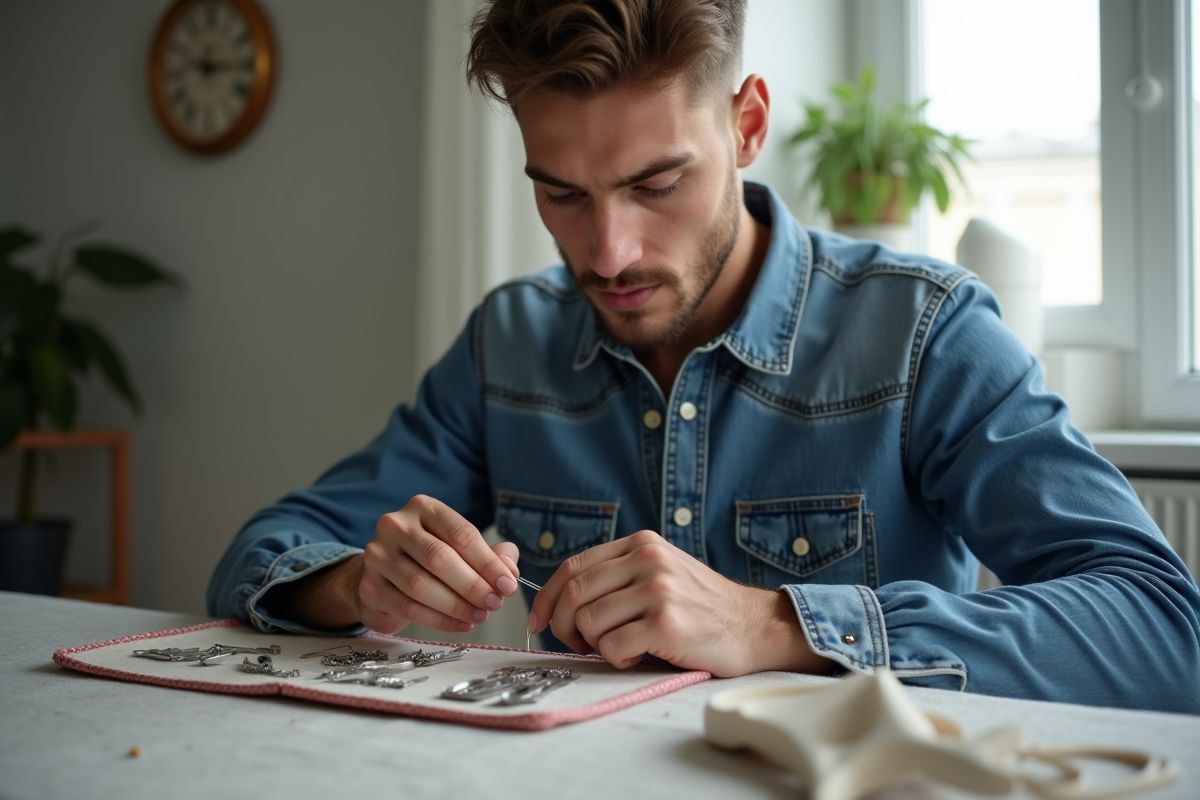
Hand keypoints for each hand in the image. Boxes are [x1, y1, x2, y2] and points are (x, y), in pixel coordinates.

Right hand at [354, 494, 520, 633]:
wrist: (384, 575)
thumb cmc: (428, 558)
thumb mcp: (459, 547)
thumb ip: (490, 554)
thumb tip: (511, 569)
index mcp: (422, 507)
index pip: (461, 534)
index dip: (488, 562)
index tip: (508, 584)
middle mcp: (395, 526)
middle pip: (439, 558)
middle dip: (473, 585)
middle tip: (495, 603)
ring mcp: (377, 555)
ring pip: (421, 585)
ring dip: (457, 606)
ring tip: (480, 616)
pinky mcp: (369, 587)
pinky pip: (408, 607)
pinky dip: (440, 621)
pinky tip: (461, 625)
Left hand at [526, 531, 832, 676]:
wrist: (754, 626)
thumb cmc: (702, 606)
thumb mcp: (661, 570)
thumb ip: (619, 573)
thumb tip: (562, 598)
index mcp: (641, 544)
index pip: (573, 566)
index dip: (548, 597)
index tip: (538, 621)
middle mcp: (648, 560)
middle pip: (575, 594)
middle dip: (563, 626)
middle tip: (576, 644)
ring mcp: (658, 591)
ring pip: (590, 622)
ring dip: (595, 644)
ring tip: (621, 647)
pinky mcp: (667, 625)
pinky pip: (613, 647)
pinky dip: (616, 659)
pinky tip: (639, 655)